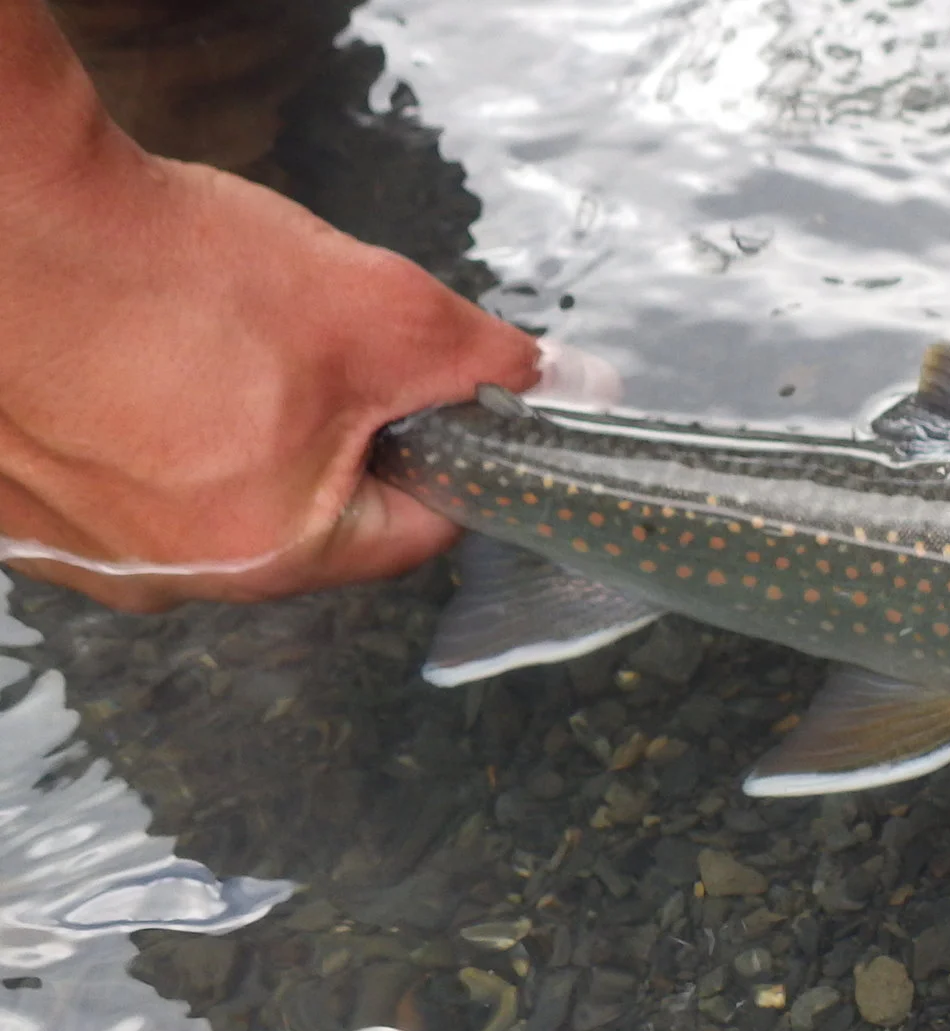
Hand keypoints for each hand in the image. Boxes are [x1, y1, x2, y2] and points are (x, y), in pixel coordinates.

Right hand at [0, 148, 537, 610]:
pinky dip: (136, 429)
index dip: (440, 457)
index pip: (411, 532)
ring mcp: (80, 548)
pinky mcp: (16, 507)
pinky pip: (113, 482)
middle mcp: (171, 577)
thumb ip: (487, 363)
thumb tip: (574, 386)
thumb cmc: (176, 272)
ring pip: (206, 499)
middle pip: (308, 519)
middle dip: (330, 438)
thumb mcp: (381, 312)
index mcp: (274, 555)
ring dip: (227, 433)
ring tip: (205, 346)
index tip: (430, 403)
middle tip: (303, 351)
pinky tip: (130, 362)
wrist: (4, 216)